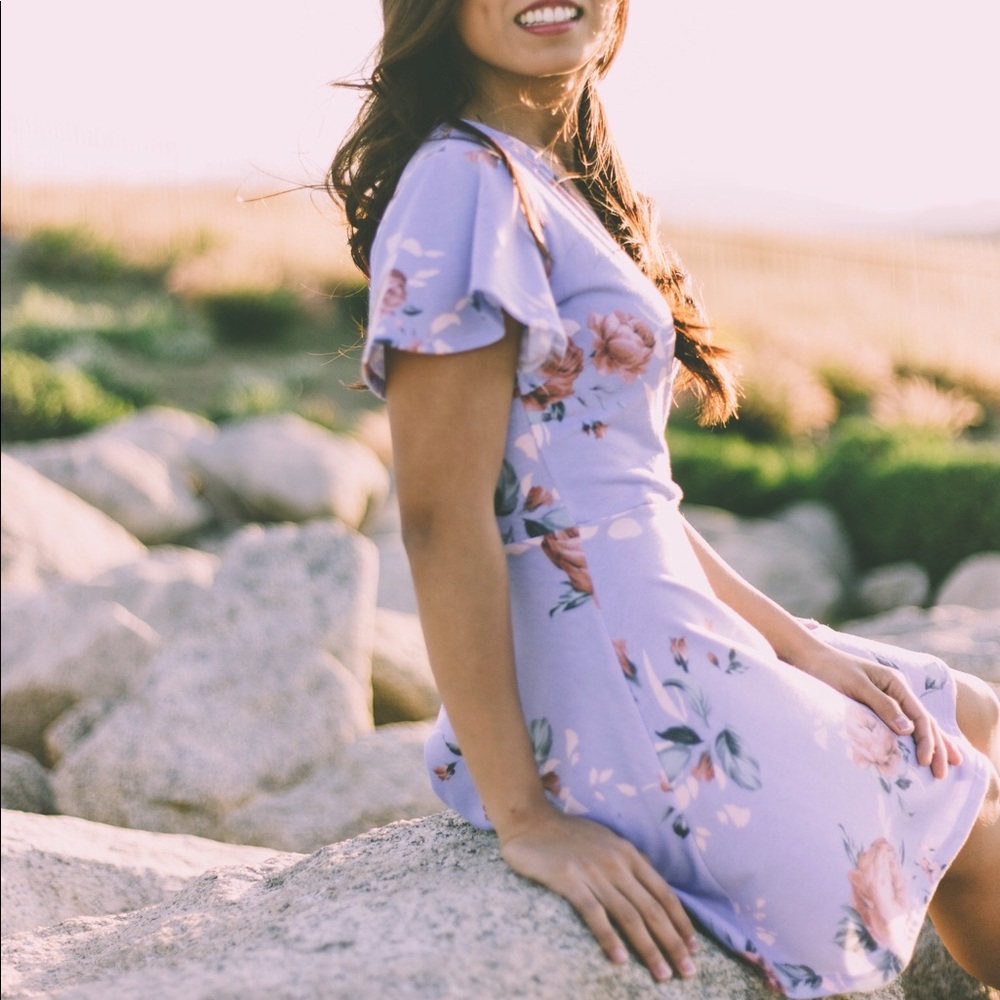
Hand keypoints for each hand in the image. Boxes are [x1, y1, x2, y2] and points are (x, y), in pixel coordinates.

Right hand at [499, 807, 698, 981]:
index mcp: (628, 853)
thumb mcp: (606, 840)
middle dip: (673, 942)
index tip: (693, 948)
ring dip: (648, 948)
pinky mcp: (569, 880)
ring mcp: (593, 871)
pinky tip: (620, 960)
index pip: (663, 892)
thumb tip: (652, 886)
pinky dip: (609, 938)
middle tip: (687, 972)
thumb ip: (628, 862)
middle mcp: (616, 862)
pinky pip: (594, 913)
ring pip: (629, 915)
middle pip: (652, 908)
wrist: (530, 820)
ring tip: (662, 974)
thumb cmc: (568, 834)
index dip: (681, 922)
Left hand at [795, 646, 962, 778]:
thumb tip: (909, 730)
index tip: (925, 762)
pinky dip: (913, 739)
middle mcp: (896, 690)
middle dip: (937, 747)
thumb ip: (882, 705)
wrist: (807, 658)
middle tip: (943, 774)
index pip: (920, 716)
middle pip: (924, 721)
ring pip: (916, 724)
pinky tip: (918, 752)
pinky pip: (899, 724)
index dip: (926, 740)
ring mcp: (887, 697)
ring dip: (931, 744)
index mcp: (896, 683)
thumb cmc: (829, 669)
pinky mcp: (874, 705)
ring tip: (945, 766)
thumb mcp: (856, 685)